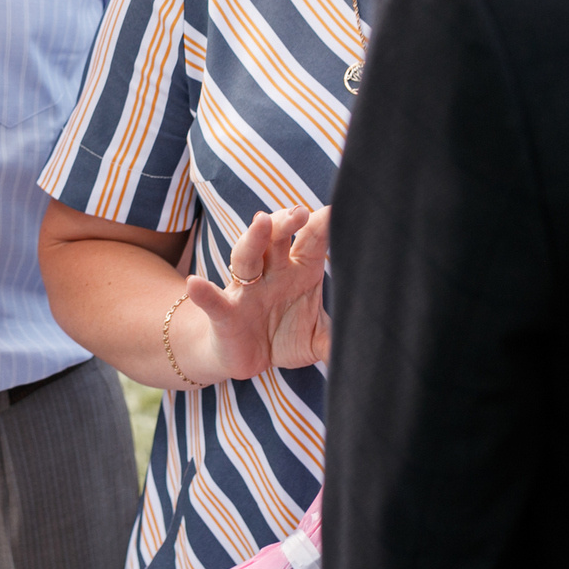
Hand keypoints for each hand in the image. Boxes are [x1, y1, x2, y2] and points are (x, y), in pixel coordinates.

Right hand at [182, 206, 330, 381]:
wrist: (244, 358)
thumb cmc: (283, 337)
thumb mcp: (317, 339)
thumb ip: (340, 338)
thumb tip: (374, 344)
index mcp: (299, 270)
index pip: (311, 241)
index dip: (323, 225)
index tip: (339, 210)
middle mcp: (272, 272)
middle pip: (277, 238)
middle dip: (286, 222)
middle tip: (300, 211)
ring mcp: (247, 290)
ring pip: (247, 257)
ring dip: (253, 239)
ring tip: (259, 222)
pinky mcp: (225, 312)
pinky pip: (215, 300)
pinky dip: (203, 292)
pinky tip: (194, 284)